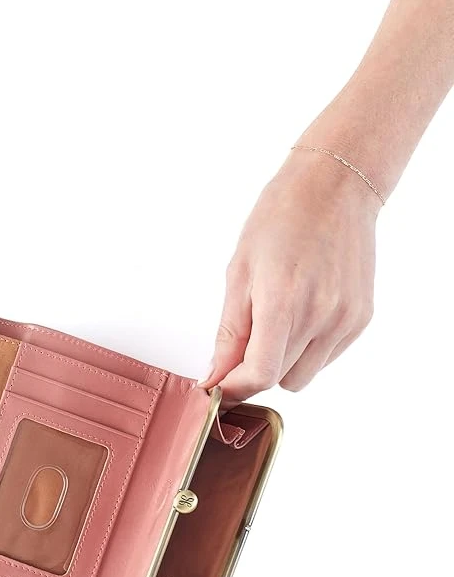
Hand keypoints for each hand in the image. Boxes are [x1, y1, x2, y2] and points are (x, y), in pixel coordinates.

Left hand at [202, 150, 380, 403]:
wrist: (334, 189)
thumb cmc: (280, 219)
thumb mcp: (239, 272)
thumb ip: (229, 333)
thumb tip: (216, 376)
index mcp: (283, 302)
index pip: (260, 375)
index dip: (235, 387)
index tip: (219, 384)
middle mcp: (321, 316)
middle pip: (279, 380)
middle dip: (254, 370)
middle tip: (244, 339)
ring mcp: (345, 320)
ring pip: (303, 375)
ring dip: (282, 362)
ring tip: (276, 319)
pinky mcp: (361, 319)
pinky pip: (326, 358)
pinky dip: (307, 349)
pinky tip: (302, 312)